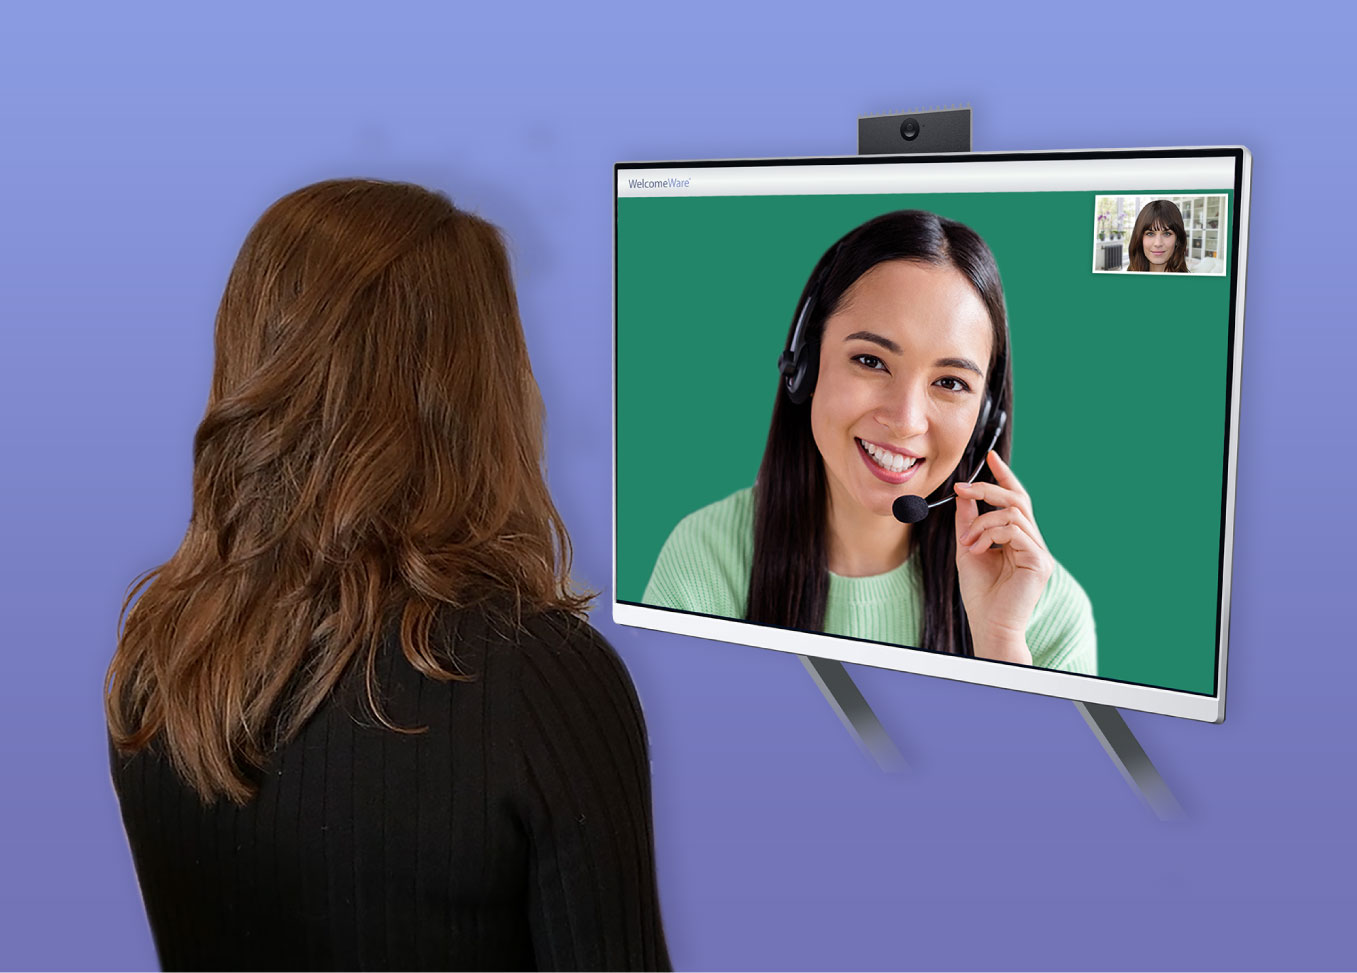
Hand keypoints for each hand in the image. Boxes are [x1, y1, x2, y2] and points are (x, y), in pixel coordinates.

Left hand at [952, 451, 1053, 664]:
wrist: (988, 624)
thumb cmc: (980, 592)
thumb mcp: (968, 547)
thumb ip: (969, 521)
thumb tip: (964, 494)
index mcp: (1019, 538)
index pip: (1015, 499)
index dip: (1004, 476)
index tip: (989, 456)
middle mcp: (1033, 541)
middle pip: (1017, 499)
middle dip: (988, 487)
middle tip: (962, 487)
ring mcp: (1040, 551)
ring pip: (1013, 513)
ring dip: (982, 522)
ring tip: (967, 542)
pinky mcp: (1040, 561)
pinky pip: (1014, 530)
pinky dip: (990, 534)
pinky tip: (977, 549)